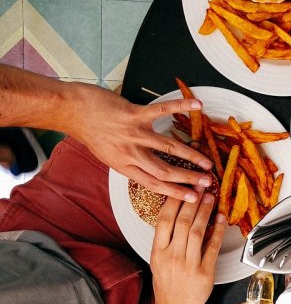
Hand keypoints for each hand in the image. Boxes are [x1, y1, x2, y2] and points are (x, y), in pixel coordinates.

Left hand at [68, 82, 213, 200]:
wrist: (72, 111)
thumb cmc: (90, 132)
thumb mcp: (108, 155)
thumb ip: (129, 162)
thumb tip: (149, 168)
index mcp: (124, 166)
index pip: (153, 184)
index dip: (175, 192)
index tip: (193, 198)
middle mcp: (130, 153)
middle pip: (164, 170)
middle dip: (188, 178)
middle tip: (207, 182)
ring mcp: (133, 133)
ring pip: (168, 147)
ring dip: (190, 155)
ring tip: (207, 161)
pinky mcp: (134, 114)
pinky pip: (161, 111)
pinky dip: (181, 107)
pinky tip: (197, 105)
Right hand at [150, 191, 225, 303]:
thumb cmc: (167, 284)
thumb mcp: (158, 261)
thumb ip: (167, 239)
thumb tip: (180, 214)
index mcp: (158, 252)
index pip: (164, 220)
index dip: (174, 201)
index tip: (182, 187)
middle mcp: (172, 256)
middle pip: (182, 222)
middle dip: (192, 201)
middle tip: (200, 185)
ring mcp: (189, 264)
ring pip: (198, 232)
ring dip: (205, 212)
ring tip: (210, 197)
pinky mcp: (205, 272)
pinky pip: (212, 247)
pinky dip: (218, 231)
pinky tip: (221, 218)